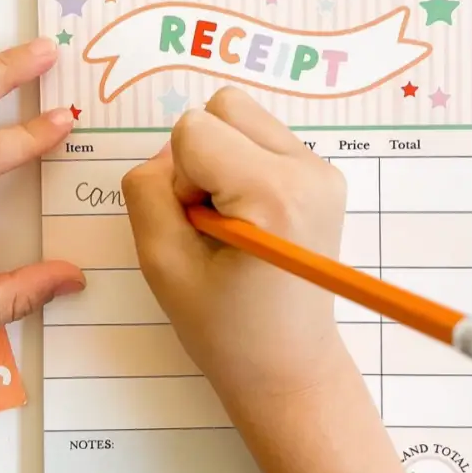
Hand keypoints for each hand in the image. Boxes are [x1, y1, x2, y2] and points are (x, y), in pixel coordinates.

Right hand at [122, 87, 354, 417]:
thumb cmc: (224, 329)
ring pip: (242, 117)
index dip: (179, 179)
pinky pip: (261, 138)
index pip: (193, 129)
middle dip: (200, 156)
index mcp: (274, 193)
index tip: (197, 229)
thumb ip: (147, 192)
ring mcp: (323, 170)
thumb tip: (167, 153)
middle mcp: (309, 169)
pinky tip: (249, 218)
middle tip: (210, 220)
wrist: (288, 365)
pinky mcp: (324, 175)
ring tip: (230, 219)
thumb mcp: (161, 264)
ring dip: (220, 158)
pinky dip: (242, 165)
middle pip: (224, 107)